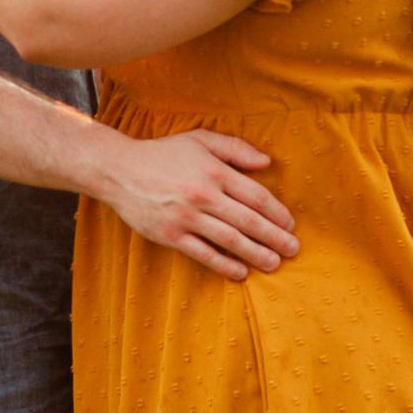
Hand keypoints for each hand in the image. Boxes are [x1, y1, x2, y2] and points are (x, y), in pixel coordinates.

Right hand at [94, 129, 300, 280]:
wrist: (118, 169)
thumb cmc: (162, 154)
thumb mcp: (200, 140)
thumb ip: (235, 148)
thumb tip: (267, 162)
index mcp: (214, 171)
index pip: (256, 196)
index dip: (277, 213)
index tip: (290, 225)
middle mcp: (203, 194)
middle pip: (248, 221)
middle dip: (275, 237)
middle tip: (293, 250)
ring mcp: (186, 217)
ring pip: (230, 239)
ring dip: (256, 254)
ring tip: (274, 263)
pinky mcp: (170, 235)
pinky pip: (202, 254)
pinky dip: (224, 264)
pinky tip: (240, 272)